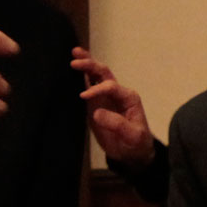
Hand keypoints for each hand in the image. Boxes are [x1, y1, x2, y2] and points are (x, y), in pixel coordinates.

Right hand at [69, 47, 155, 166]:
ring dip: (86, 64)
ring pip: (95, 76)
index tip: (84, 97)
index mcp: (128, 97)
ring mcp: (105, 97)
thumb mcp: (132, 136)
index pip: (110, 86)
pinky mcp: (95, 104)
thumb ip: (117, 124)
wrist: (131, 154)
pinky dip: (80, 77)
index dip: (97, 89)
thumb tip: (97, 113)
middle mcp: (116, 93)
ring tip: (74, 52)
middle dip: (91, 65)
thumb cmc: (136, 143)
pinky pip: (87, 87)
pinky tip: (70, 70)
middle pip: (104, 73)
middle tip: (75, 60)